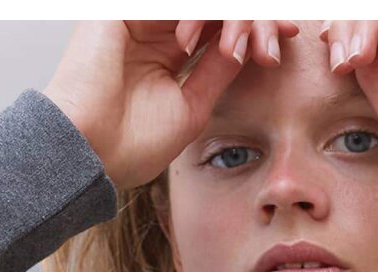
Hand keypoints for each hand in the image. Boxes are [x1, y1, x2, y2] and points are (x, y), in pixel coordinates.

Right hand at [42, 20, 301, 189]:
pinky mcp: (123, 10)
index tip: (289, 35)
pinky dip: (207, 12)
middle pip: (212, 9)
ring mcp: (138, 16)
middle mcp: (152, 29)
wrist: (88, 150)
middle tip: (285, 28)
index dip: (253, 26)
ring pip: (199, 4)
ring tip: (260, 34)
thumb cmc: (132, 145)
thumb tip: (247, 46)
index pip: (216, 26)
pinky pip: (177, 2)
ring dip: (234, 15)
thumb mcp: (191, 109)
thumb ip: (217, 73)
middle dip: (253, 15)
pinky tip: (230, 21)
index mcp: (164, 54)